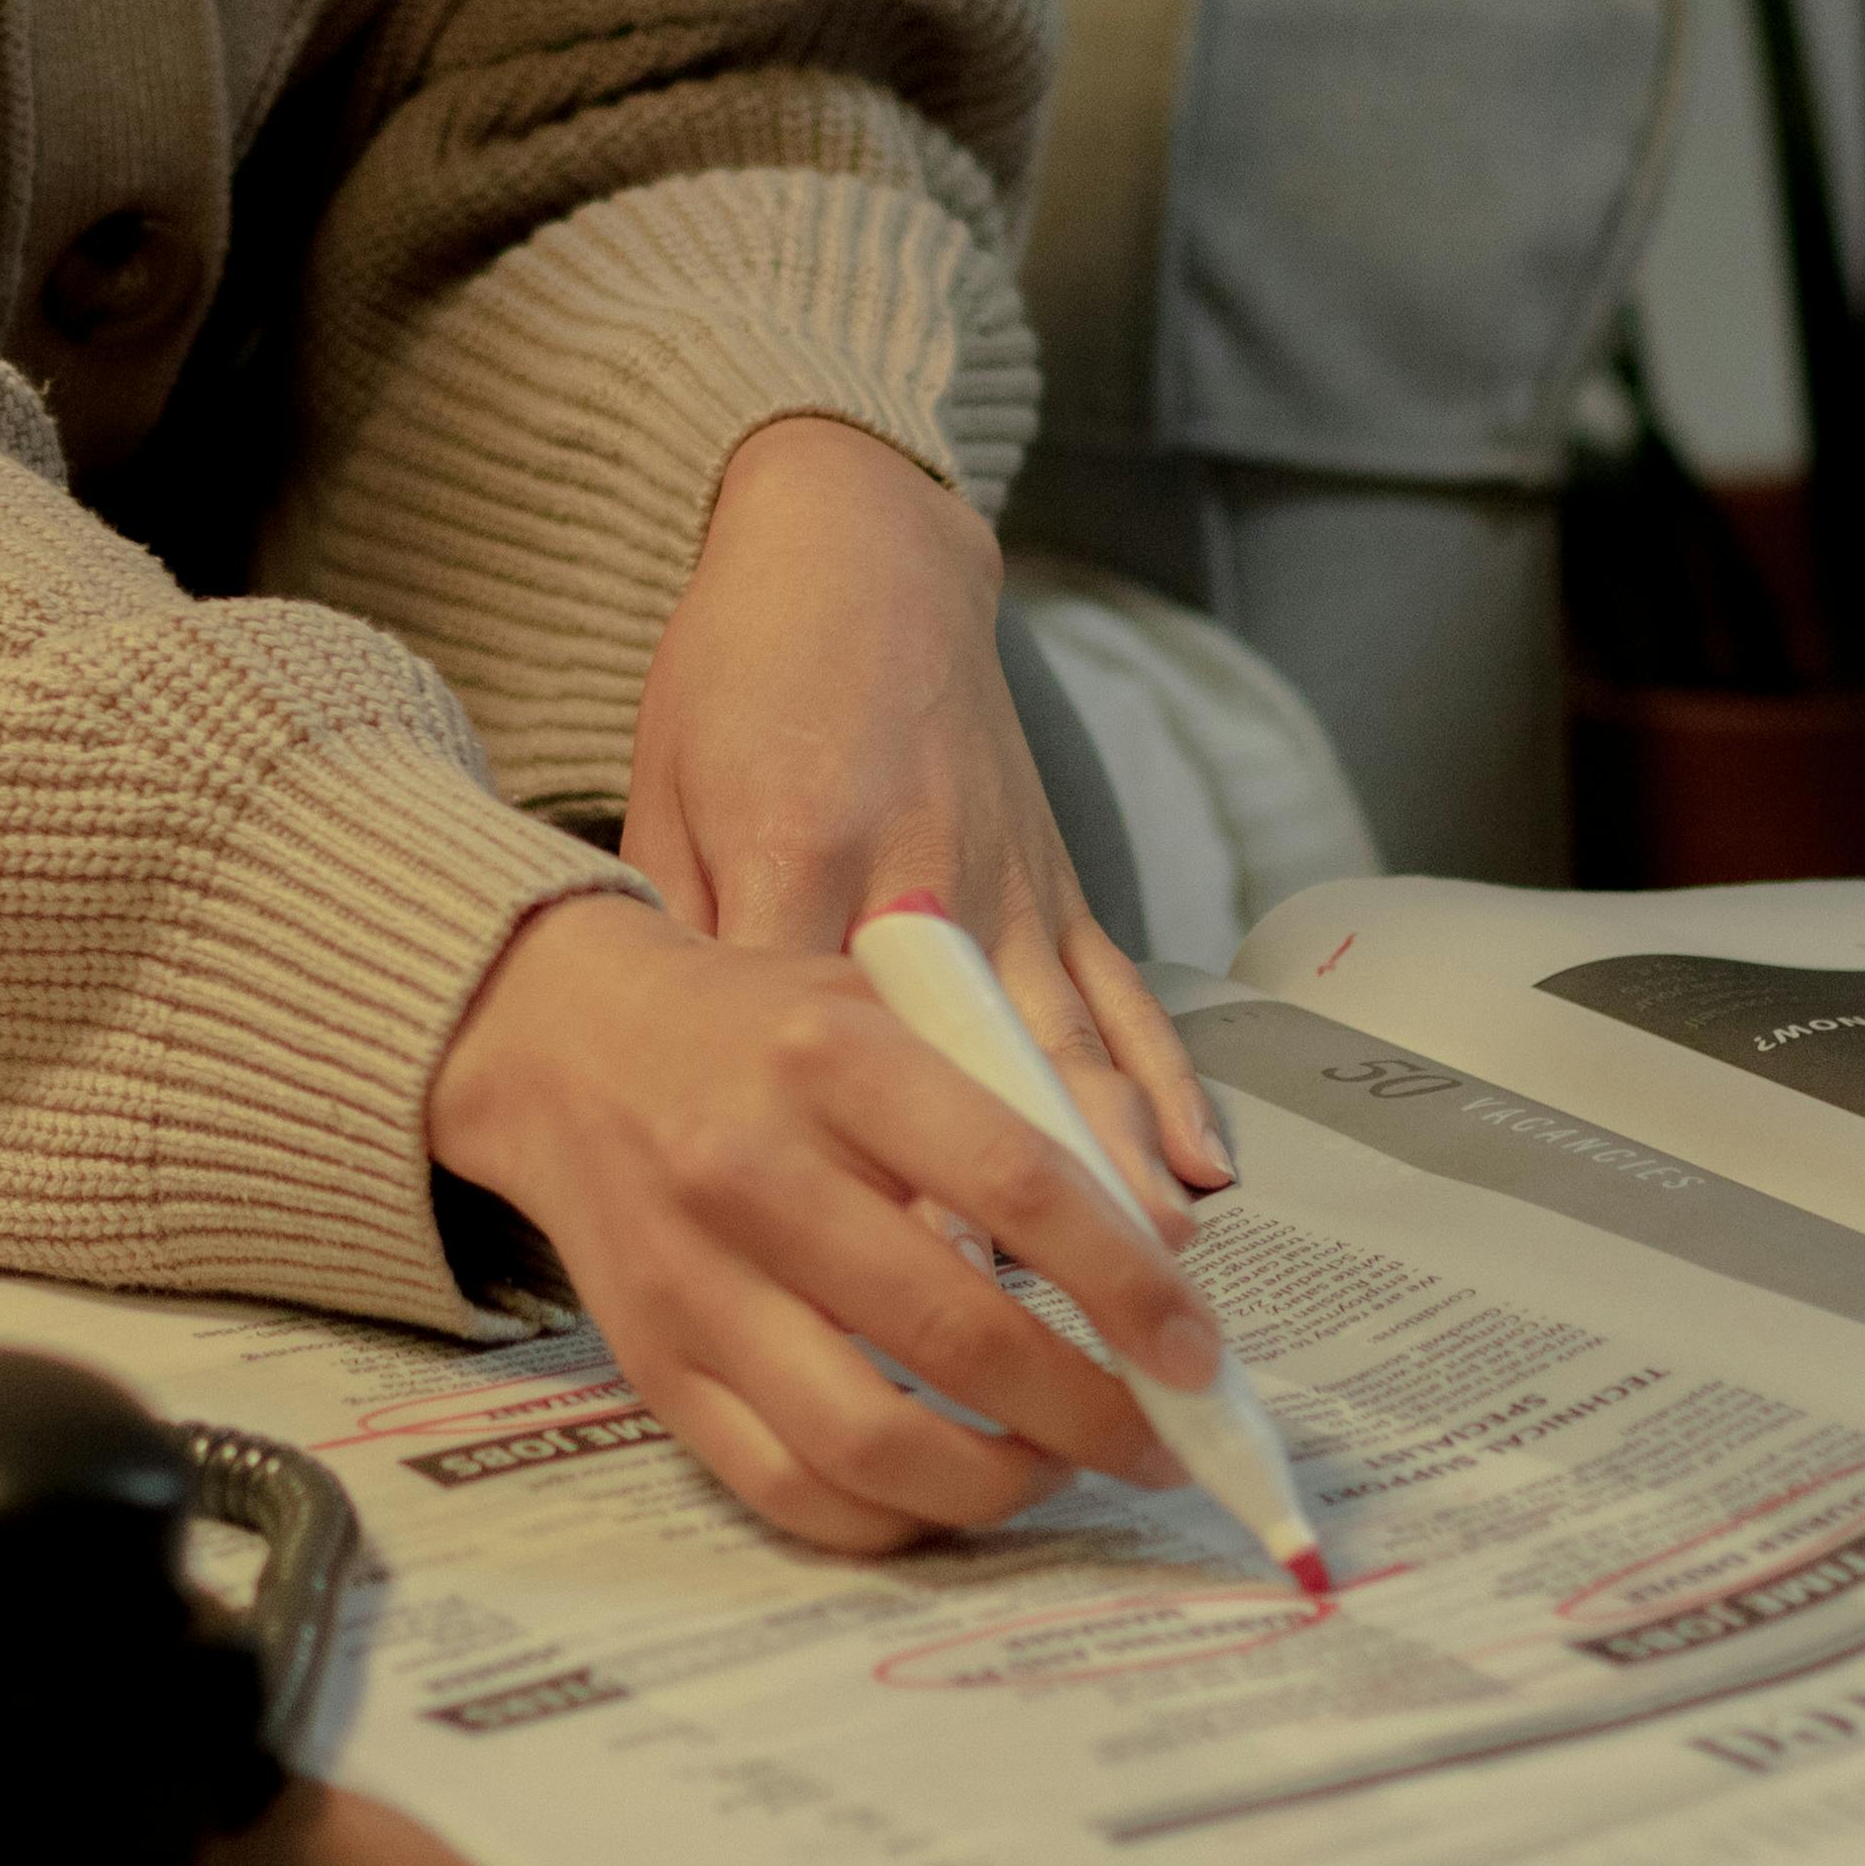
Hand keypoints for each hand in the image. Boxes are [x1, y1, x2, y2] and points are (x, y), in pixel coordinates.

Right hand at [419, 898, 1223, 1552]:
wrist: (565, 1045)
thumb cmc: (764, 1028)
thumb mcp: (890, 1007)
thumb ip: (1014, 1103)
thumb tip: (1155, 1247)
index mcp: (837, 1059)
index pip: (1017, 1181)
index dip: (1127, 1283)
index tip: (1199, 1351)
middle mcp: (755, 1174)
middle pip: (955, 1335)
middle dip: (1088, 1412)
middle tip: (1158, 1438)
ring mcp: (696, 1286)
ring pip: (869, 1443)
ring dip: (996, 1484)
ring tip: (1059, 1468)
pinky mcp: (655, 1370)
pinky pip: (787, 1491)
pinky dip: (893, 1518)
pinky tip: (953, 1490)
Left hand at [620, 414, 1232, 1208]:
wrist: (851, 541)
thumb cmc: (736, 670)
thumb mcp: (665, 796)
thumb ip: (683, 939)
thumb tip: (679, 1085)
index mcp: (795, 855)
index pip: (817, 1045)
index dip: (843, 1162)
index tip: (870, 1284)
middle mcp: (918, 876)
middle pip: (964, 1069)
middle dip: (1007, 1206)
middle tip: (1043, 1325)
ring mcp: (1005, 880)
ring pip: (1066, 1047)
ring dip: (1112, 1170)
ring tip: (1155, 1282)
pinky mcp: (1054, 874)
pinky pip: (1119, 994)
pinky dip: (1164, 1083)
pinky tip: (1199, 1167)